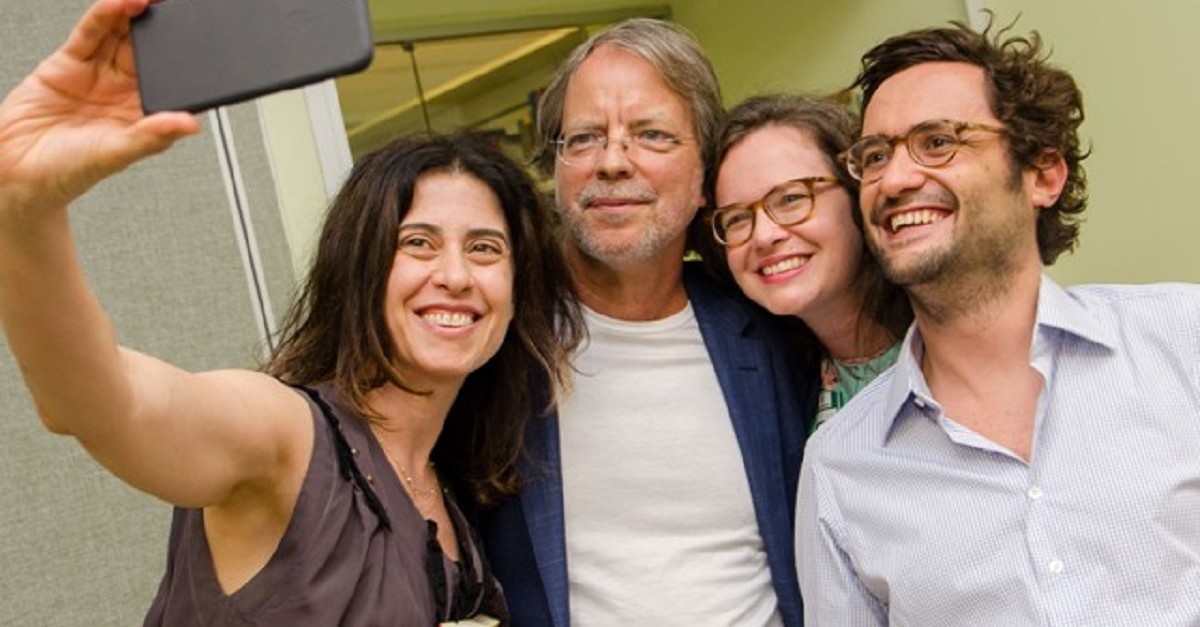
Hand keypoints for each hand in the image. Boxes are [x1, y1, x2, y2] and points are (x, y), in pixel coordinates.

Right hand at [0, 0, 199, 213]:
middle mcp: (122, 90)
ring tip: (150, 0)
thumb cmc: (69, 170)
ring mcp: (96, 74)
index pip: (171, 81)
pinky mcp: (69, 62)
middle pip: (148, 51)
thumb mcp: (117, 154)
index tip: (203, 41)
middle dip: (163, 28)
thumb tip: (190, 124)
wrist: (17, 170)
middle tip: (178, 8)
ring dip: (135, 15)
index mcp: (143, 113)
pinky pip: (91, 33)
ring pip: (121, 36)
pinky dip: (105, 16)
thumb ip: (153, 136)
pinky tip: (120, 4)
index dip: (186, 60)